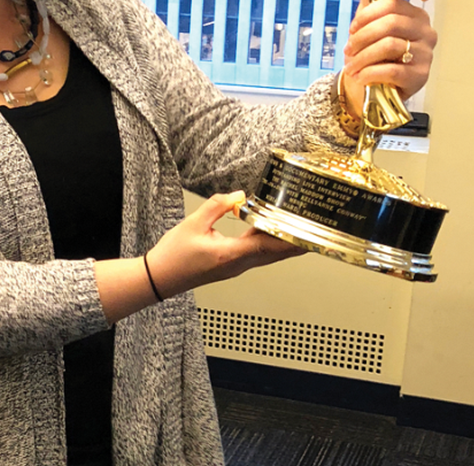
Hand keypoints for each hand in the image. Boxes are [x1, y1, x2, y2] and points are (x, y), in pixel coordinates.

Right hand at [146, 192, 303, 296]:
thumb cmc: (173, 255)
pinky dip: (268, 244)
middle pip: (274, 254)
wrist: (158, 279)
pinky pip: (256, 255)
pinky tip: (271, 233)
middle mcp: (237, 265)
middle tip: (314, 233)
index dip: (288, 240)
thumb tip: (238, 195)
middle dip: (295, 244)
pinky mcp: (229, 266)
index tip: (306, 234)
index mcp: (230, 255)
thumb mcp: (193, 223)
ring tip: (299, 231)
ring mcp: (234, 268)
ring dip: (283, 245)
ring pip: (266, 255)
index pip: (267, 246)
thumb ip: (217, 206)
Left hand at [340, 0, 436, 112]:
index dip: (367, 15)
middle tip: (349, 49)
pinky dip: (370, 73)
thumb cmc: (372, 53)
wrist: (371, 89)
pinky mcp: (421, 77)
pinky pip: (392, 70)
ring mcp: (426, 55)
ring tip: (351, 65)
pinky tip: (360, 77)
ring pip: (390, 46)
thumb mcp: (369, 21)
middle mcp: (427, 33)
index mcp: (416, 16)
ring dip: (363, 56)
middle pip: (390, 24)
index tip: (352, 28)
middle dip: (363, 37)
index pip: (392, 4)